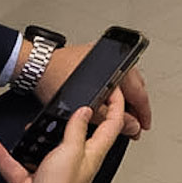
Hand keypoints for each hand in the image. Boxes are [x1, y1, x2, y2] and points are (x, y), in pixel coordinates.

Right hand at [0, 95, 127, 182]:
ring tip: (30, 125)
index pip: (112, 126)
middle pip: (80, 136)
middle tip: (68, 102)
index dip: (117, 105)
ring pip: (47, 149)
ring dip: (37, 137)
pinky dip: (8, 156)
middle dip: (74, 119)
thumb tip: (85, 112)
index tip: (114, 89)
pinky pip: (19, 166)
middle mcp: (76, 164)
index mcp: (92, 155)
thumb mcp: (70, 152)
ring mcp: (54, 174)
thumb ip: (77, 130)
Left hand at [31, 46, 151, 137]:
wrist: (37, 66)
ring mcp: (105, 56)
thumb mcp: (87, 109)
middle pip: (136, 86)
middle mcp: (115, 60)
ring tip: (120, 111)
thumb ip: (112, 119)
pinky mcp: (94, 55)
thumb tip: (131, 126)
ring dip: (126, 96)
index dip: (143, 114)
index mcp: (119, 70)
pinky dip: (115, 86)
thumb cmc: (56, 81)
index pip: (140, 95)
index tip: (144, 126)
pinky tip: (108, 96)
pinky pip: (114, 73)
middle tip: (133, 122)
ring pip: (126, 79)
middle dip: (136, 106)